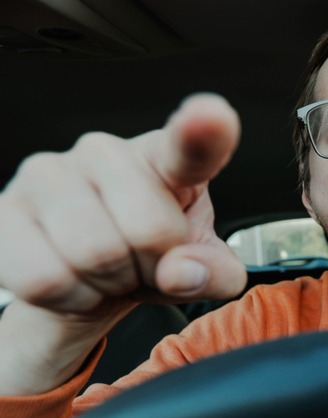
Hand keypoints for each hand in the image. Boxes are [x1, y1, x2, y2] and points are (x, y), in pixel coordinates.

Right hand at [0, 93, 246, 393]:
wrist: (91, 279)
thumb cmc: (150, 257)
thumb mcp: (202, 269)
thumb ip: (214, 271)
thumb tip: (181, 271)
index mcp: (164, 158)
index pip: (189, 145)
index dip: (203, 132)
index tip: (212, 115)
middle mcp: (106, 151)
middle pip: (149, 230)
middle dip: (151, 267)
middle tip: (141, 265)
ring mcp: (48, 173)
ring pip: (95, 255)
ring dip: (109, 285)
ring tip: (108, 271)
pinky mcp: (4, 209)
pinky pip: (45, 277)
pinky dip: (69, 298)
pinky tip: (73, 281)